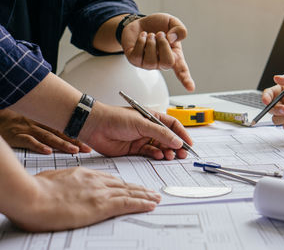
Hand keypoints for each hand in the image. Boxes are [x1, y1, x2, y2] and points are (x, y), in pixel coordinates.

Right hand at [0, 109, 90, 153]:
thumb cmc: (15, 120)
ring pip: (48, 136)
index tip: (90, 145)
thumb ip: (49, 128)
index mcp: (45, 121)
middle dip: (75, 141)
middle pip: (61, 133)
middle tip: (87, 149)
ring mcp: (28, 129)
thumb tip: (67, 139)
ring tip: (74, 151)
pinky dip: (38, 146)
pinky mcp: (16, 135)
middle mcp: (39, 124)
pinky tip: (48, 151)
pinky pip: (28, 140)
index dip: (79, 137)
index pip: (65, 129)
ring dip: (62, 144)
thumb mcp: (34, 121)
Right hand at [9, 167, 160, 231]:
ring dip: (144, 195)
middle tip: (150, 191)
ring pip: (129, 193)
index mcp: (84, 175)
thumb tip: (62, 186)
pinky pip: (128, 204)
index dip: (122, 183)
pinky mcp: (102, 206)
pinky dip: (141, 204)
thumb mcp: (52, 179)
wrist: (32, 196)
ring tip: (155, 198)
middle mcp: (96, 181)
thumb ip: (64, 182)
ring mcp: (100, 192)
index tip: (129, 186)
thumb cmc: (35, 189)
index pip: (109, 179)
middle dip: (138, 188)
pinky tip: (150, 205)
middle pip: (123, 184)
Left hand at [80, 102, 191, 158]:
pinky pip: (150, 153)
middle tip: (183, 154)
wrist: (94, 127)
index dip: (182, 133)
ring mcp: (142, 139)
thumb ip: (160, 133)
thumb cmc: (115, 118)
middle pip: (168, 138)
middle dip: (177, 146)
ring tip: (170, 156)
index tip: (189, 143)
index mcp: (152, 117)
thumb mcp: (141, 123)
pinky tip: (158, 156)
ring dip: (167, 152)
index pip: (172, 125)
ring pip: (160, 147)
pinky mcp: (134, 150)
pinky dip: (156, 155)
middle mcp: (148, 128)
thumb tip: (177, 141)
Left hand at [121, 13, 194, 90]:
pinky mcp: (135, 61)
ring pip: (150, 60)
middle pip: (167, 63)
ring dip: (151, 43)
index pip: (182, 71)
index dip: (187, 80)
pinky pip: (138, 55)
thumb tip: (173, 39)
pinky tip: (142, 37)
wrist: (138, 22)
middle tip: (160, 34)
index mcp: (174, 55)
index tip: (191, 88)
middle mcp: (161, 62)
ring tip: (150, 35)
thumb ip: (180, 29)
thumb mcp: (172, 22)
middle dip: (163, 45)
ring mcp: (148, 64)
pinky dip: (141, 42)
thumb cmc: (157, 26)